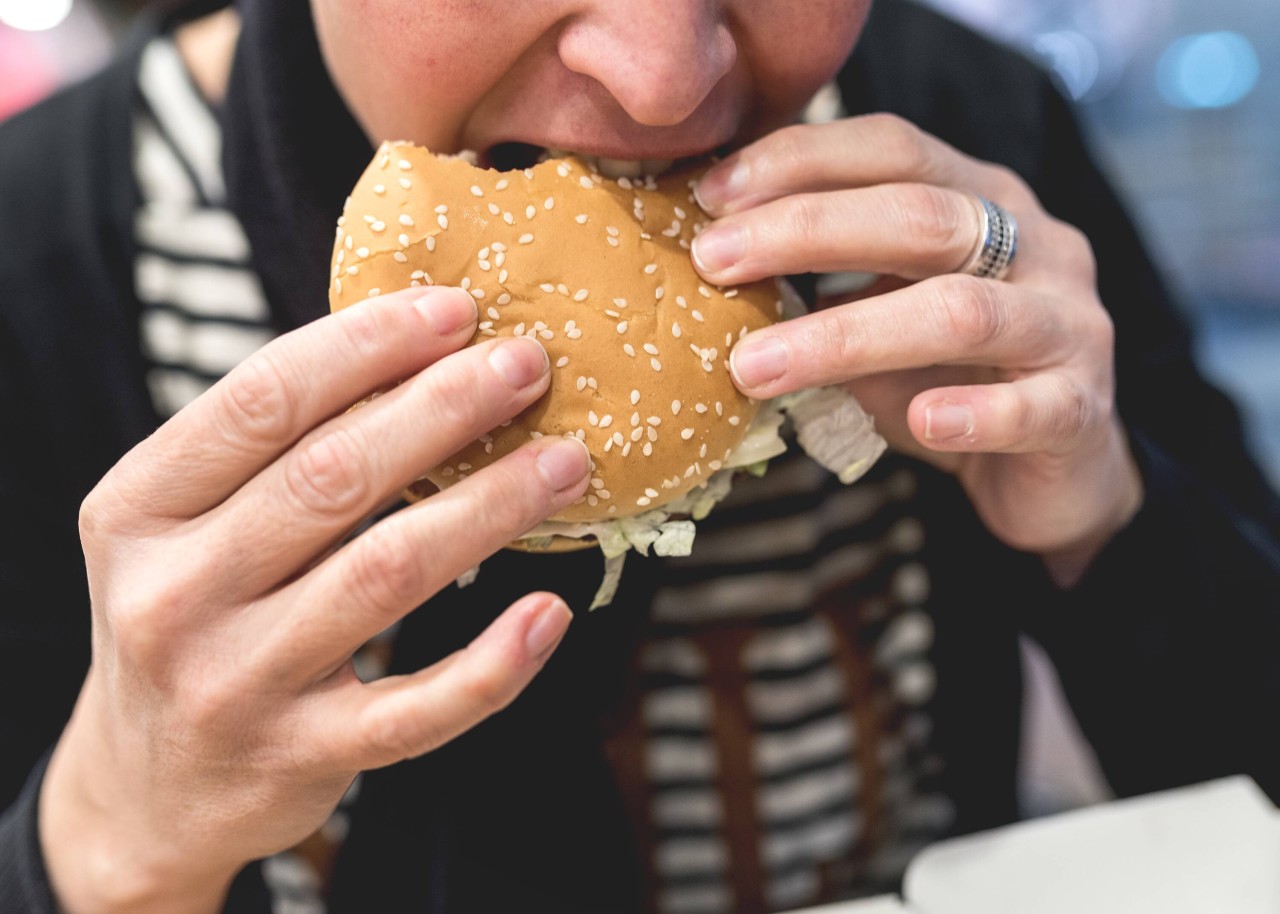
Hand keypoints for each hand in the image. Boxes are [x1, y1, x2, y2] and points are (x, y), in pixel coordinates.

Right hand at [39, 286, 590, 912]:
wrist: (146, 790)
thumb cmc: (191, 620)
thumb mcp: (185, 527)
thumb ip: (273, 452)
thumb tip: (419, 352)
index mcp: (137, 510)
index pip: (261, 401)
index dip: (367, 345)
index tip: (455, 309)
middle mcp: (172, 595)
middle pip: (331, 477)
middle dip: (445, 408)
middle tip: (528, 365)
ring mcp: (235, 684)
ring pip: (387, 573)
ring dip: (491, 508)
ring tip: (565, 463)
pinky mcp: (300, 757)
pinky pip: (418, 708)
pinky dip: (493, 662)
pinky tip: (551, 611)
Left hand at [692, 115, 1141, 585]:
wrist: (1053, 468)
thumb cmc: (945, 378)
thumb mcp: (877, 317)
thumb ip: (824, 286)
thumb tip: (711, 266)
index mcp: (981, 199)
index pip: (894, 148)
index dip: (800, 161)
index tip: (710, 196)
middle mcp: (1035, 244)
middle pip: (921, 217)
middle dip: (806, 231)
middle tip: (713, 263)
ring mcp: (1069, 322)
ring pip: (962, 312)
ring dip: (847, 336)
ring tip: (756, 367)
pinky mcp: (1082, 407)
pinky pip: (1033, 406)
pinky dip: (974, 414)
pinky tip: (919, 422)